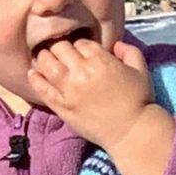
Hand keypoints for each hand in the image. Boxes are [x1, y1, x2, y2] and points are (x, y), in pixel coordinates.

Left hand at [26, 33, 152, 147]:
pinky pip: (41, 88)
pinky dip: (35, 78)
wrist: (132, 132)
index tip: (81, 52)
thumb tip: (115, 44)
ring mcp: (69, 90)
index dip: (80, 45)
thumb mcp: (141, 70)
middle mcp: (82, 72)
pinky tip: (34, 74)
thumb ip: (129, 51)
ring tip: (48, 60)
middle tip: (62, 53)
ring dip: (45, 58)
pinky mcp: (61, 106)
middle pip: (60, 47)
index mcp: (101, 60)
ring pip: (46, 63)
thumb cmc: (139, 100)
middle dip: (61, 47)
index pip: (80, 42)